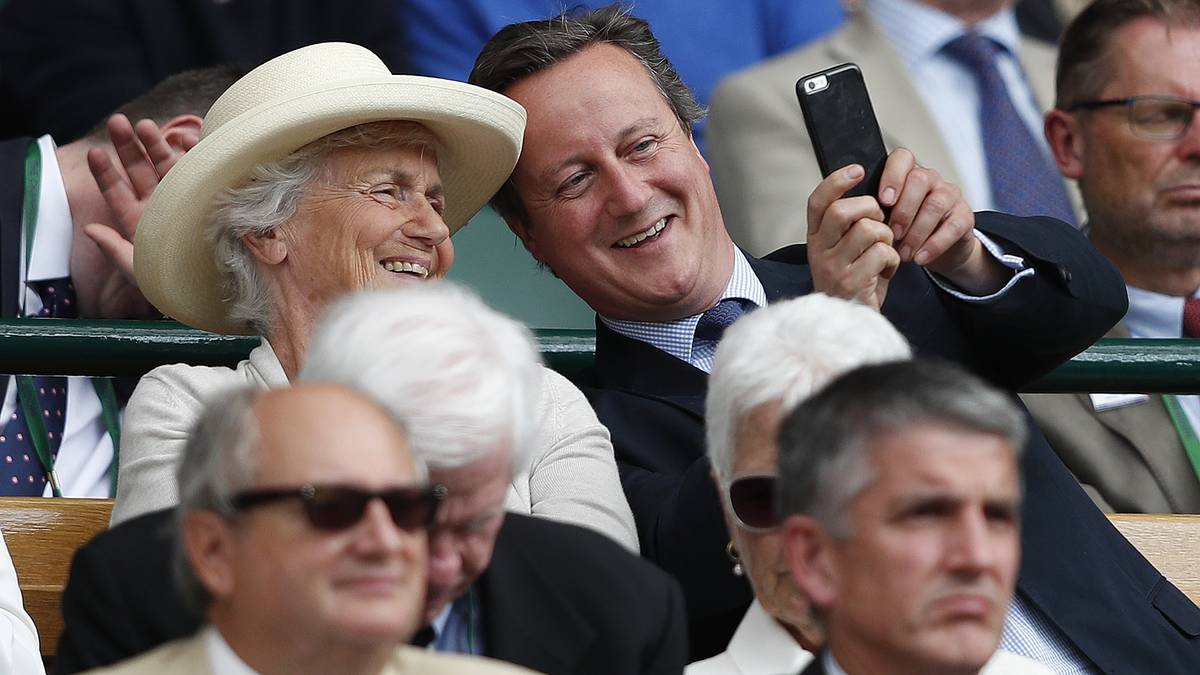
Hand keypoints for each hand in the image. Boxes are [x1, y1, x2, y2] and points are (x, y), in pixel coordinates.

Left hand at [79, 114, 196, 317]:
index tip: (95, 152)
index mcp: (139, 221)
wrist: (220, 287)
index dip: (105, 172)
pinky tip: (186, 139)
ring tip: (145, 125)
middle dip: (127, 147)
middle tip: (117, 123)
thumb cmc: (177, 284)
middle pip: (139, 170)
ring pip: (166, 165)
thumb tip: (90, 229)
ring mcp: (184, 197)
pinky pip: (200, 168)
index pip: (117, 192)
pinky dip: (194, 152)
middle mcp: (160, 205)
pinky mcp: (209, 194)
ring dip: (155, 143)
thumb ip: (114, 251)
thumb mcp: (140, 270)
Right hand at [806, 164, 900, 309]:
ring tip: (885, 251)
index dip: (836, 181)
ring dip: (886, 237)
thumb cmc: (853, 282)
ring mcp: (832, 267)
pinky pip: (881, 253)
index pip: (818, 202)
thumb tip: (873, 196)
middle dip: (871, 210)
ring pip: (867, 229)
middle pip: (843, 210)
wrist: (849, 325)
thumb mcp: (844, 251)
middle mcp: (818, 251)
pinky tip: (887, 270)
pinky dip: (892, 259)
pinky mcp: (851, 282)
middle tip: (880, 224)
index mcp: (816, 239)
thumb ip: (849, 226)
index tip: (858, 170)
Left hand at [875, 149, 1004, 293]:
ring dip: (917, 231)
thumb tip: (851, 214)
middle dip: (903, 209)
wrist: (932, 251)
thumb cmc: (902, 231)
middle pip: (919, 179)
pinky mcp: (964, 216)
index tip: (882, 201)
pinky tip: (920, 257)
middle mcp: (930, 179)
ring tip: (904, 253)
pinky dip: (934, 244)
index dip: (892, 176)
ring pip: (936, 203)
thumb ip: (871, 211)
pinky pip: (953, 226)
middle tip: (892, 233)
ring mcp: (949, 196)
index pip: (902, 158)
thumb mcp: (883, 220)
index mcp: (906, 174)